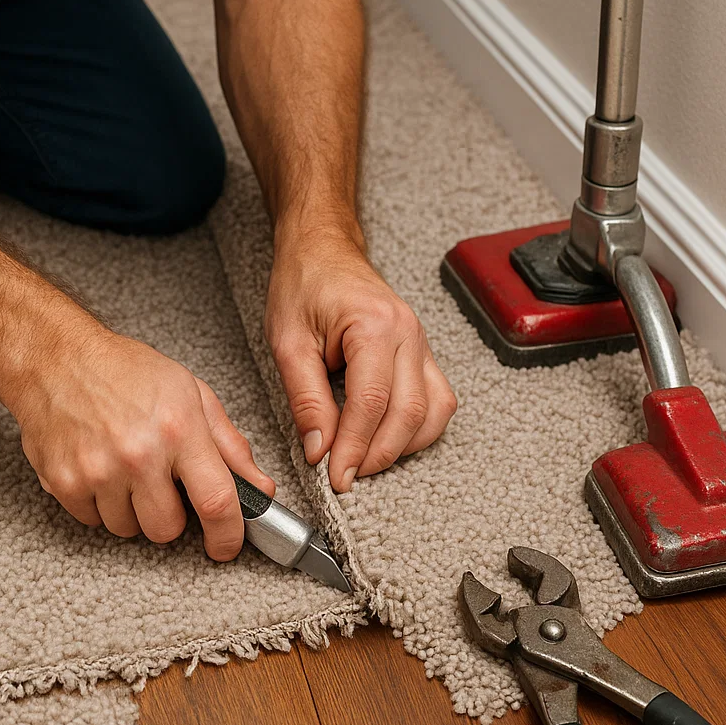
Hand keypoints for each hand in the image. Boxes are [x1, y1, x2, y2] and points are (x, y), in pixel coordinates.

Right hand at [11, 320, 273, 558]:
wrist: (56, 358)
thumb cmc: (125, 371)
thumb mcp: (191, 393)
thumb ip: (229, 444)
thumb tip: (260, 486)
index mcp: (179, 428)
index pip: (216, 501)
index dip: (228, 535)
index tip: (226, 546)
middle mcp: (139, 453)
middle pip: (166, 529)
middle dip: (170, 515)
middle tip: (161, 484)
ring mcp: (98, 470)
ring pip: (127, 529)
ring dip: (131, 510)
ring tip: (126, 469)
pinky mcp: (63, 482)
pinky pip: (92, 521)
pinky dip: (98, 504)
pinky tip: (99, 469)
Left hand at [265, 230, 456, 492]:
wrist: (322, 249)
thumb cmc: (304, 284)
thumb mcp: (288, 341)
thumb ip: (306, 398)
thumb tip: (319, 448)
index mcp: (374, 326)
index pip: (372, 402)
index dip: (354, 447)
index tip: (335, 475)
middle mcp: (408, 333)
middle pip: (409, 413)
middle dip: (377, 454)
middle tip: (346, 475)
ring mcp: (421, 341)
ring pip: (434, 411)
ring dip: (403, 446)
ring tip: (365, 460)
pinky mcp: (422, 351)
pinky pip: (437, 399)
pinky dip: (419, 428)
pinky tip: (389, 439)